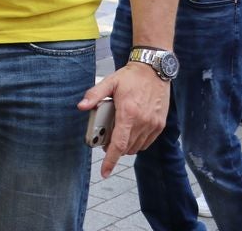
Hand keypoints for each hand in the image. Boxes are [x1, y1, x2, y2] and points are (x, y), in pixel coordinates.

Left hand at [79, 63, 168, 177]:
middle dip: (114, 149)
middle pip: (126, 148)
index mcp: (128, 113)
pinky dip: (137, 142)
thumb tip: (81, 106)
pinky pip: (147, 142)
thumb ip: (94, 95)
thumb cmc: (131, 76)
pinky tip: (130, 133)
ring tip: (118, 134)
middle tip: (105, 140)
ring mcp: (153, 124)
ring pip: (137, 147)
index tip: (105, 171)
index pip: (118, 144)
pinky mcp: (160, 124)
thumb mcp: (109, 82)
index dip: (110, 160)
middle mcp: (143, 122)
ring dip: (125, 146)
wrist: (154, 69)